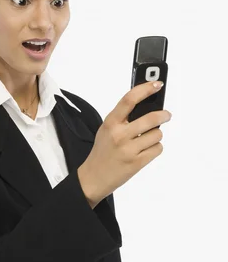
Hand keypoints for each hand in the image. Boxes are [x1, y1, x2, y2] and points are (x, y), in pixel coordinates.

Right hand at [82, 81, 171, 204]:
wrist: (94, 177)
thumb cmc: (103, 150)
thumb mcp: (107, 129)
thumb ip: (123, 117)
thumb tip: (147, 103)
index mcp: (110, 122)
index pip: (129, 100)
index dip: (145, 89)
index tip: (157, 84)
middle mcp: (119, 134)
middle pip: (150, 118)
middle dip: (163, 115)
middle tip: (166, 114)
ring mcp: (129, 149)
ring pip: (157, 134)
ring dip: (156, 135)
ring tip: (146, 139)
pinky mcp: (137, 163)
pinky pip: (158, 149)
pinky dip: (155, 148)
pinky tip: (145, 150)